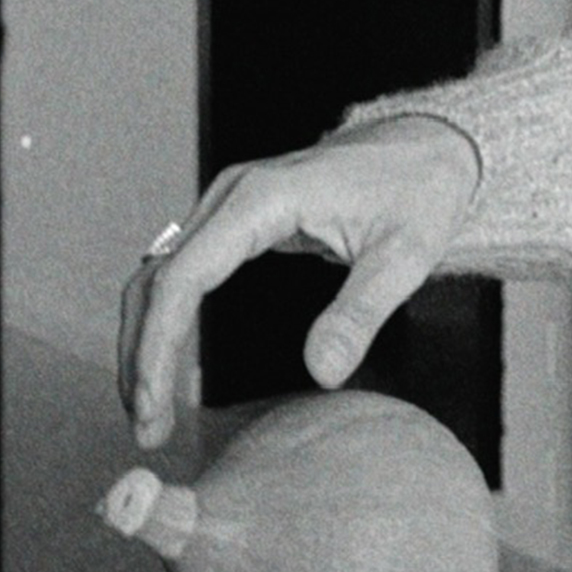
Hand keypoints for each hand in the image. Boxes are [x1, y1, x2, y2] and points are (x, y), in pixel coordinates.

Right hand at [119, 117, 481, 448]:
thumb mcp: (405, 254)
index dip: (158, 346)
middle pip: (156, 280)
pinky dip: (168, 321)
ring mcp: (230, 204)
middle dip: (140, 356)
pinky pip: (184, 271)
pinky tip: (171, 368)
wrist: (431, 145)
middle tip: (146, 426)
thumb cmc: (421, 189)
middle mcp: (232, 195)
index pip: (183, 278)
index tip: (153, 403)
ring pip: (160, 276)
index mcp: (263, 198)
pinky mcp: (237, 219)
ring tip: (150, 411)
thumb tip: (324, 372)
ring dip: (145, 342)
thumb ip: (361, 313)